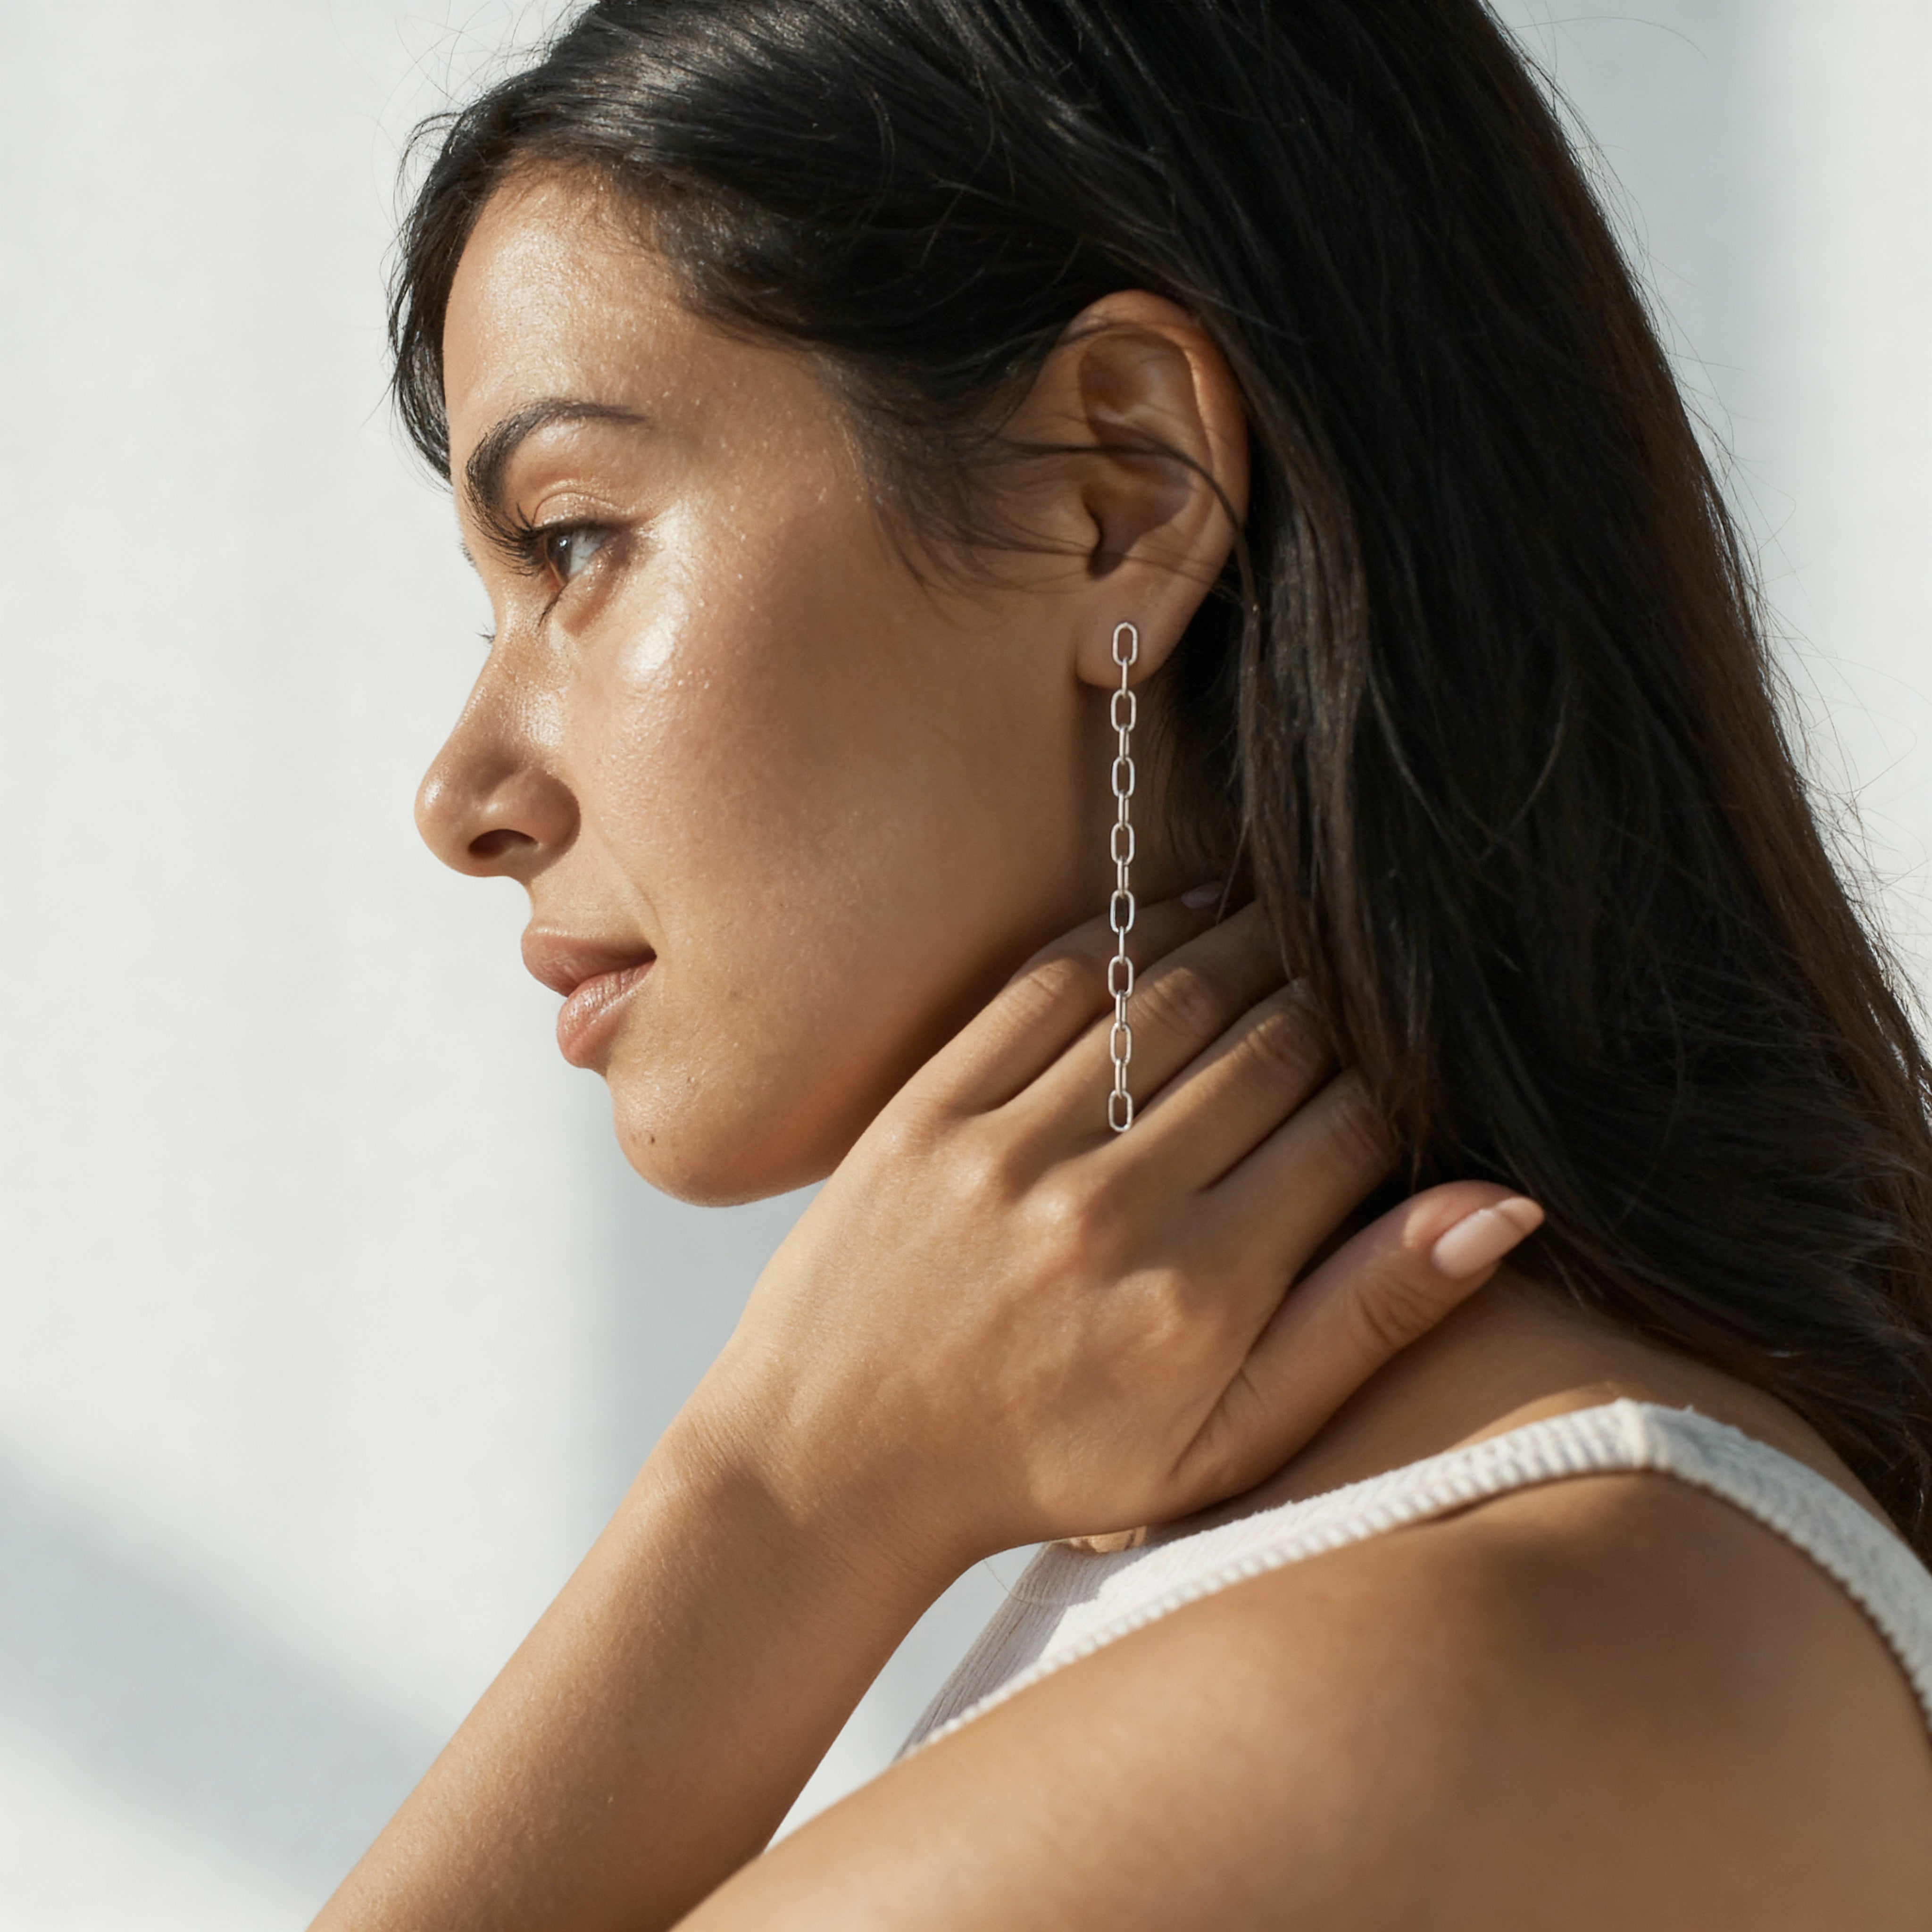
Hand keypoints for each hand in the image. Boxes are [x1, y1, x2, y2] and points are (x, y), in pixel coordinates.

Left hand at [681, 895, 1542, 1591]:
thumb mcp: (1223, 1444)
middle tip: (1369, 976)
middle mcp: (1109, 1211)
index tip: (1411, 1060)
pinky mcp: (930, 1107)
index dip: (1398, 1080)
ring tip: (1300, 922)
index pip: (1348, 1129)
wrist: (833, 1458)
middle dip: (1338, 1002)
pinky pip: (1053, 982)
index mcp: (1198, 1297)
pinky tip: (1186, 915)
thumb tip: (1502, 1206)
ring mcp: (1009, 1150)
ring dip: (1253, 941)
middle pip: (1272, 1046)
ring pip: (1174, 995)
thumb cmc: (1046, 1464)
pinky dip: (1131, 931)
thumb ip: (1360, 1322)